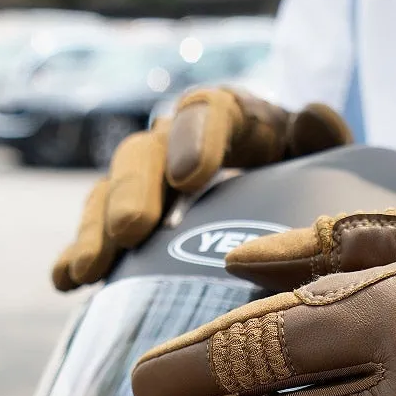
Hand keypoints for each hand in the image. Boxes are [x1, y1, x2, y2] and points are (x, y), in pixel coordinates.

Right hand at [51, 89, 350, 290]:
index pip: (212, 112)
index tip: (190, 179)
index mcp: (237, 120)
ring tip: (88, 270)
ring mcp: (150, 186)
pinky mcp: (130, 227)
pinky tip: (65, 283)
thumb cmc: (315, 192)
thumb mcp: (329, 165)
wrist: (292, 213)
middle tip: (131, 230)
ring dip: (97, 231)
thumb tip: (310, 117)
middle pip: (146, 154)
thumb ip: (323, 145)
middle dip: (134, 191)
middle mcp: (182, 145)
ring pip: (110, 195)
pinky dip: (79, 256)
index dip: (197, 140)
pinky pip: (97, 235)